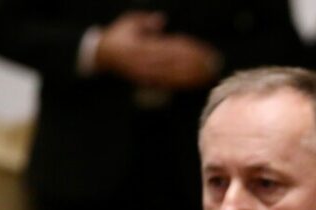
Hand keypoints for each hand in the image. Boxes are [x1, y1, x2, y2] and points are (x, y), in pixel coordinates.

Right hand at [95, 12, 220, 88]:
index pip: (171, 46)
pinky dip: (183, 83)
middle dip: (196, 63)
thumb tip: (160, 20)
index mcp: (143, 45)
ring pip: (174, 74)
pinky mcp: (147, 81)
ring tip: (209, 73)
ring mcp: (147, 73)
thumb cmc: (118, 36)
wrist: (101, 56)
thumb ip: (145, 21)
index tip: (205, 50)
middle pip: (176, 62)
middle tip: (214, 62)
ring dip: (193, 74)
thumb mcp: (129, 22)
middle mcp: (146, 60)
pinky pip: (168, 83)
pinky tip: (194, 83)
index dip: (190, 48)